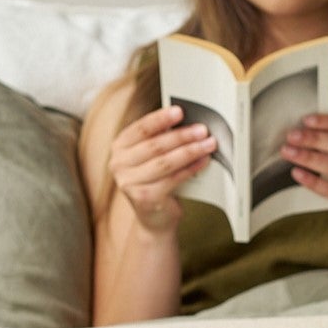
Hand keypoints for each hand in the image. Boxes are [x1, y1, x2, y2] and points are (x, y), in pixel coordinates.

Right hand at [109, 105, 216, 233]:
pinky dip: (190, 169)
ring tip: (208, 144)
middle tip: (202, 130)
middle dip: (182, 136)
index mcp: (119, 147)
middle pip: (155, 146)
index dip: (161, 119)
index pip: (141, 128)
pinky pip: (172, 179)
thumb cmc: (155, 180)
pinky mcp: (144, 198)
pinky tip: (203, 161)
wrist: (154, 217)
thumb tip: (187, 120)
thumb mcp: (152, 156)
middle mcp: (119, 164)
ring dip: (190, 151)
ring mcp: (129, 183)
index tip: (179, 111)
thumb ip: (161, 138)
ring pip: (165, 162)